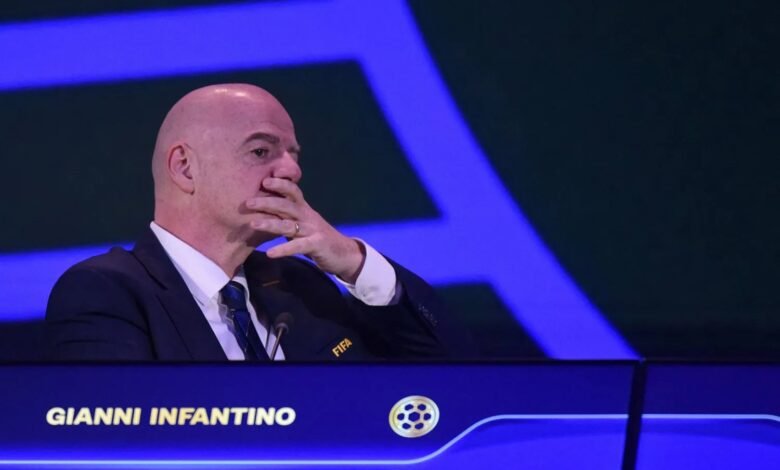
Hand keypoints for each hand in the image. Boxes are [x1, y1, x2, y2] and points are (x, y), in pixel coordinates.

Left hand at [246, 177, 365, 283]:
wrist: (345, 254)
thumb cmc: (317, 238)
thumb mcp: (302, 224)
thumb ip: (286, 217)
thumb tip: (261, 210)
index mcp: (304, 209)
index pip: (292, 191)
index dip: (280, 184)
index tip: (263, 180)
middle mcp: (307, 216)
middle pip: (287, 205)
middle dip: (267, 201)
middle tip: (248, 202)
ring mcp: (313, 230)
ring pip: (289, 224)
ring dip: (271, 223)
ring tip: (253, 224)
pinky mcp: (316, 244)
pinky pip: (298, 246)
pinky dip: (283, 249)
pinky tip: (270, 253)